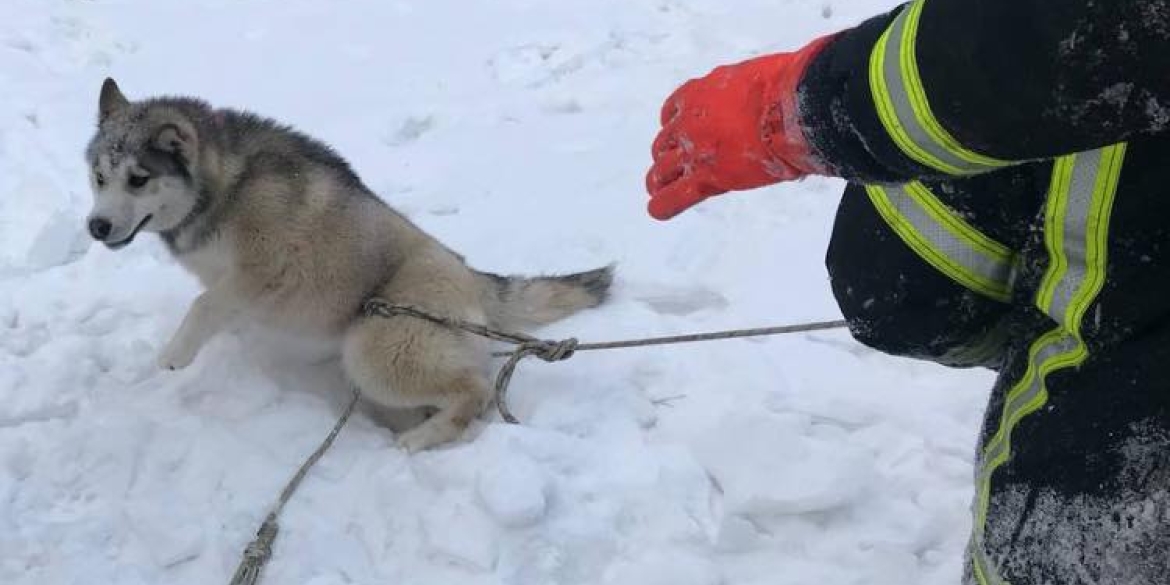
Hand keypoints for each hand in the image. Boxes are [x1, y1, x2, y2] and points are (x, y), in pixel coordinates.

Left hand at [646, 34, 836, 219]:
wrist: (794, 106)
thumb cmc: (786, 87)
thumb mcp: (755, 75)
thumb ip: (746, 90)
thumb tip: (765, 97)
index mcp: (699, 92)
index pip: (673, 110)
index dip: (675, 123)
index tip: (680, 131)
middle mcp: (689, 120)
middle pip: (665, 142)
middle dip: (668, 153)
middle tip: (673, 166)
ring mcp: (694, 150)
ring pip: (662, 170)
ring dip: (659, 180)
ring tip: (658, 189)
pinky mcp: (707, 176)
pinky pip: (675, 196)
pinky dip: (663, 205)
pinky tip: (657, 210)